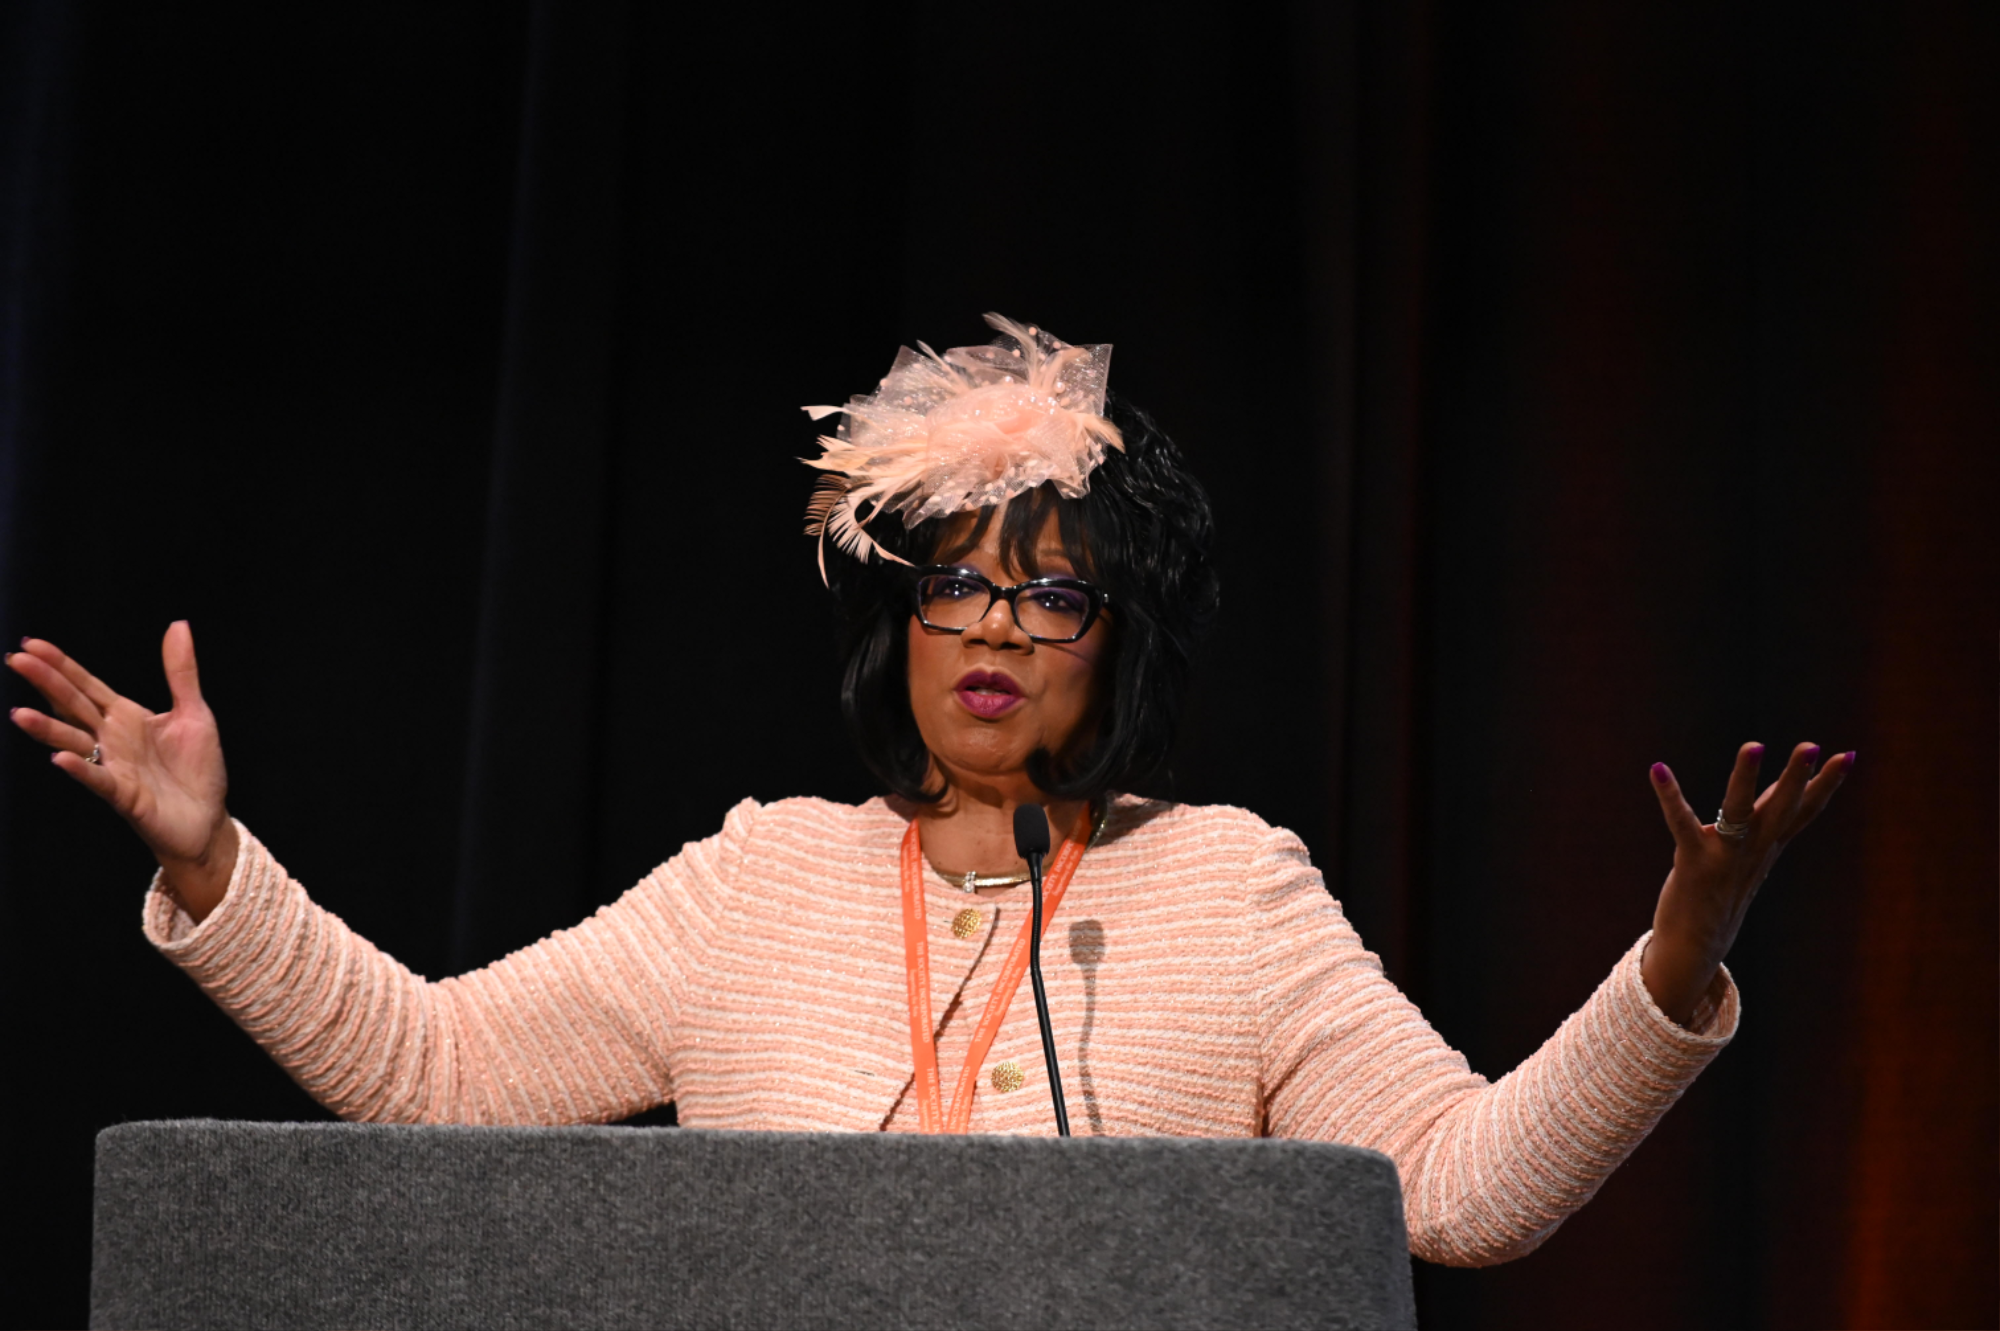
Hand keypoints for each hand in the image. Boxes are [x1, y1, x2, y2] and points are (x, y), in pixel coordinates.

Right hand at [7, 622, 236, 919]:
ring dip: (48, 729)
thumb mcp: (194, 712)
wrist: (208, 820)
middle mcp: (112, 739)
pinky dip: (81, 769)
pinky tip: (60, 759)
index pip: (87, 686)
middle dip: (46, 684)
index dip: (62, 666)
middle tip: (15, 660)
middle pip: (73, 706)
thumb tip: (179, 625)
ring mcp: (114, 767)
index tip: (32, 644)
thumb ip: (181, 672)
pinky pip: (98, 780)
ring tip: (18, 714)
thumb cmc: (197, 769)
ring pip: (74, 743)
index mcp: (125, 717)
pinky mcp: (124, 796)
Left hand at [1642, 742, 1852, 1026]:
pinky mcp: (1694, 862)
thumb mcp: (1749, 858)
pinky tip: (1658, 768)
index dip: (1825, 784)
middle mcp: (1753, 850)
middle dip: (1798, 776)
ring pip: (1740, 811)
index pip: (1803, 811)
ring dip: (1745, 778)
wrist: (1695, 946)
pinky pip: (1681, 824)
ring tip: (1753, 746)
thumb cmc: (1720, 893)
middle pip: (1781, 808)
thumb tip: (1784, 798)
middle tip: (1812, 745)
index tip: (1849, 755)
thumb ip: (1765, 827)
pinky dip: (1670, 795)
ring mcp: (1725, 856)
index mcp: (1767, 846)